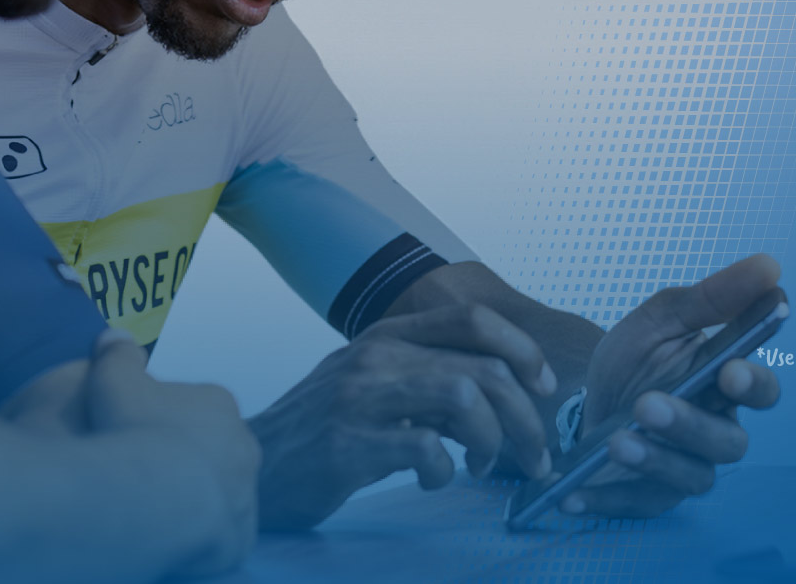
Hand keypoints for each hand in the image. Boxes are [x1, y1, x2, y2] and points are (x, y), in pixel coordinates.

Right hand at [84, 330, 260, 576]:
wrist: (155, 495)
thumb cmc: (134, 429)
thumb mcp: (114, 378)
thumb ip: (117, 355)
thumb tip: (115, 334)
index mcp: (218, 405)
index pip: (195, 408)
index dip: (164, 419)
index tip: (138, 432)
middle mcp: (243, 445)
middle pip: (213, 450)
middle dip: (186, 457)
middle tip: (146, 472)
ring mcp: (246, 493)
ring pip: (220, 493)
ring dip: (195, 497)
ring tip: (155, 508)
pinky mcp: (239, 536)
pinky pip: (220, 535)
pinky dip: (200, 535)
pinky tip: (171, 537)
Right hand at [247, 305, 557, 529]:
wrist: (253, 464)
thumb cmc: (323, 429)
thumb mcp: (373, 384)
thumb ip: (429, 379)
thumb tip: (503, 394)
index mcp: (387, 335)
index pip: (474, 318)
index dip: (523, 349)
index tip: (542, 386)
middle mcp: (376, 356)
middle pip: (484, 366)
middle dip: (526, 417)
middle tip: (536, 454)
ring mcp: (360, 397)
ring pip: (465, 395)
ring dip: (494, 441)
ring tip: (482, 466)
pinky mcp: (349, 443)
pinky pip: (427, 448)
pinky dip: (445, 471)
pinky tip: (433, 478)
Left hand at [564, 255, 784, 516]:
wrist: (584, 400)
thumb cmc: (636, 359)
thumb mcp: (659, 320)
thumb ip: (709, 298)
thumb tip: (770, 266)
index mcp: (724, 384)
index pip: (759, 389)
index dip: (752, 383)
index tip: (730, 369)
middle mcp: (716, 431)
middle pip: (729, 442)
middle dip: (691, 425)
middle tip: (649, 405)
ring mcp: (685, 468)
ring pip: (692, 476)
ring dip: (655, 459)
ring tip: (617, 441)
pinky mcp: (650, 497)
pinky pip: (636, 505)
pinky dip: (605, 499)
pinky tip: (573, 492)